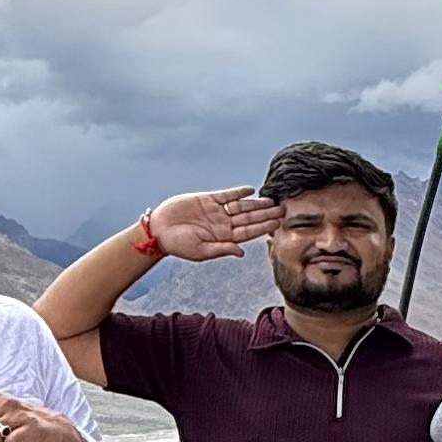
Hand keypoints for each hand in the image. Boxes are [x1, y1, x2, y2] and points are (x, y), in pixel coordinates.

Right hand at [151, 186, 282, 261]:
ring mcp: (216, 211)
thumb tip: (241, 252)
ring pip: (241, 206)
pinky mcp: (207, 200)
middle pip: (249, 218)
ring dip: (256, 203)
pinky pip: (226, 195)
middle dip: (266, 214)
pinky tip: (251, 190)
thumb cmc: (178, 245)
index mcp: (223, 238)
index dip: (264, 228)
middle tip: (283, 210)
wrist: (159, 230)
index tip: (279, 224)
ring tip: (271, 200)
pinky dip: (238, 192)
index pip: (249, 232)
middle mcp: (223, 224)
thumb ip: (221, 249)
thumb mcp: (200, 251)